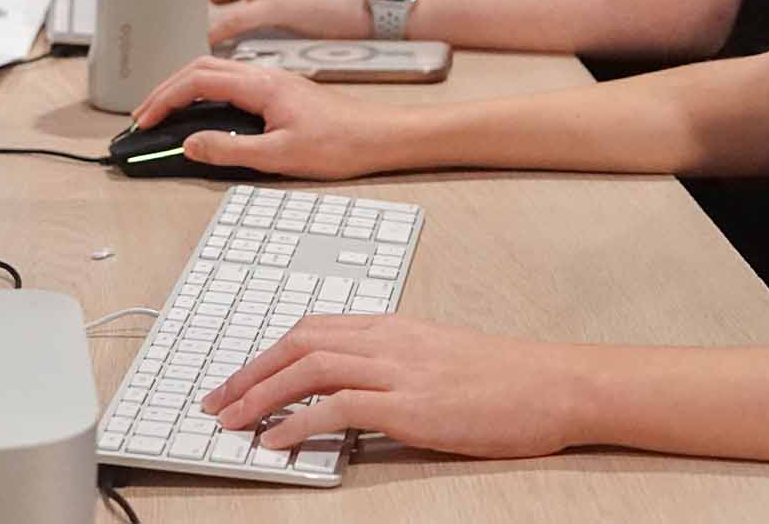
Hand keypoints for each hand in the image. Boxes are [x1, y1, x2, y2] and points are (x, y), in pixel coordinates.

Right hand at [129, 55, 401, 177]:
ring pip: (216, 72)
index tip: (144, 120)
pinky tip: (203, 111)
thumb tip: (191, 144)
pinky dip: (206, 92)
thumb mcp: (279, 155)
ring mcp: (273, 80)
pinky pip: (232, 81)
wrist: (381, 136)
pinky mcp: (281, 90)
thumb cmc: (341, 144)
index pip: (197, 80)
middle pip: (200, 68)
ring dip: (185, 88)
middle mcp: (265, 75)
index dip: (163, 98)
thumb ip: (230, 150)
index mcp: (262, 85)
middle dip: (165, 89)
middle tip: (144, 116)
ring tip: (165, 113)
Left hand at [204, 314, 582, 459]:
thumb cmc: (503, 378)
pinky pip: (338, 407)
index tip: (236, 378)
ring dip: (260, 396)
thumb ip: (392, 365)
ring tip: (232, 423)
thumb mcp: (438, 358)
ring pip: (308, 369)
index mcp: (393, 326)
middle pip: (298, 343)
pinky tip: (276, 441)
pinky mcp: (411, 404)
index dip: (265, 352)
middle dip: (248, 372)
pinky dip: (297, 421)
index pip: (311, 328)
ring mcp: (399, 370)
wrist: (552, 384)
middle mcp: (389, 340)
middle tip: (215, 402)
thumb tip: (348, 393)